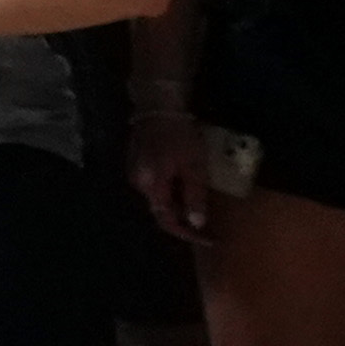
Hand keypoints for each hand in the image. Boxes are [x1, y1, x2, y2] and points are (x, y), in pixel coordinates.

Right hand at [129, 105, 217, 244]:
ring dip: (178, 204)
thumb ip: (194, 197)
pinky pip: (155, 187)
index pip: (167, 221)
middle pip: (162, 211)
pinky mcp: (137, 164)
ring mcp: (135, 174)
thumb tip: (196, 224)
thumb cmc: (180, 136)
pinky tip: (184, 185)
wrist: (159, 106)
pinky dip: (171, 192)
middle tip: (208, 220)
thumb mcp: (194, 167)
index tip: (209, 238)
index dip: (188, 234)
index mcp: (152, 187)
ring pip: (159, 199)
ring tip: (198, 201)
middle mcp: (139, 185)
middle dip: (184, 219)